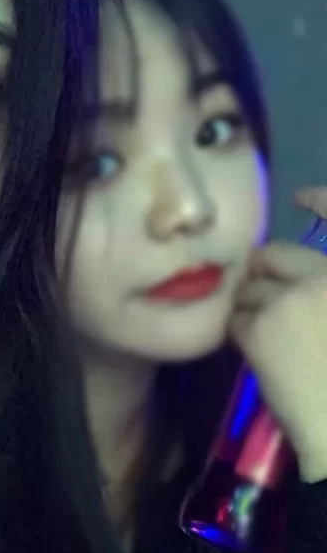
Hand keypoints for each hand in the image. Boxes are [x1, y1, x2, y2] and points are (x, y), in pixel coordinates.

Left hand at [230, 187, 326, 482]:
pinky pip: (235, 319)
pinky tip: (261, 358)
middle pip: (276, 254)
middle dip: (265, 273)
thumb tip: (309, 284)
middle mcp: (323, 274)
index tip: (303, 194)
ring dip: (252, 308)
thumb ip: (321, 293)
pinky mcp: (260, 327)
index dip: (322, 200)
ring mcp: (290, 298)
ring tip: (272, 340)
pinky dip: (242, 335)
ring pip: (249, 288)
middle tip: (267, 303)